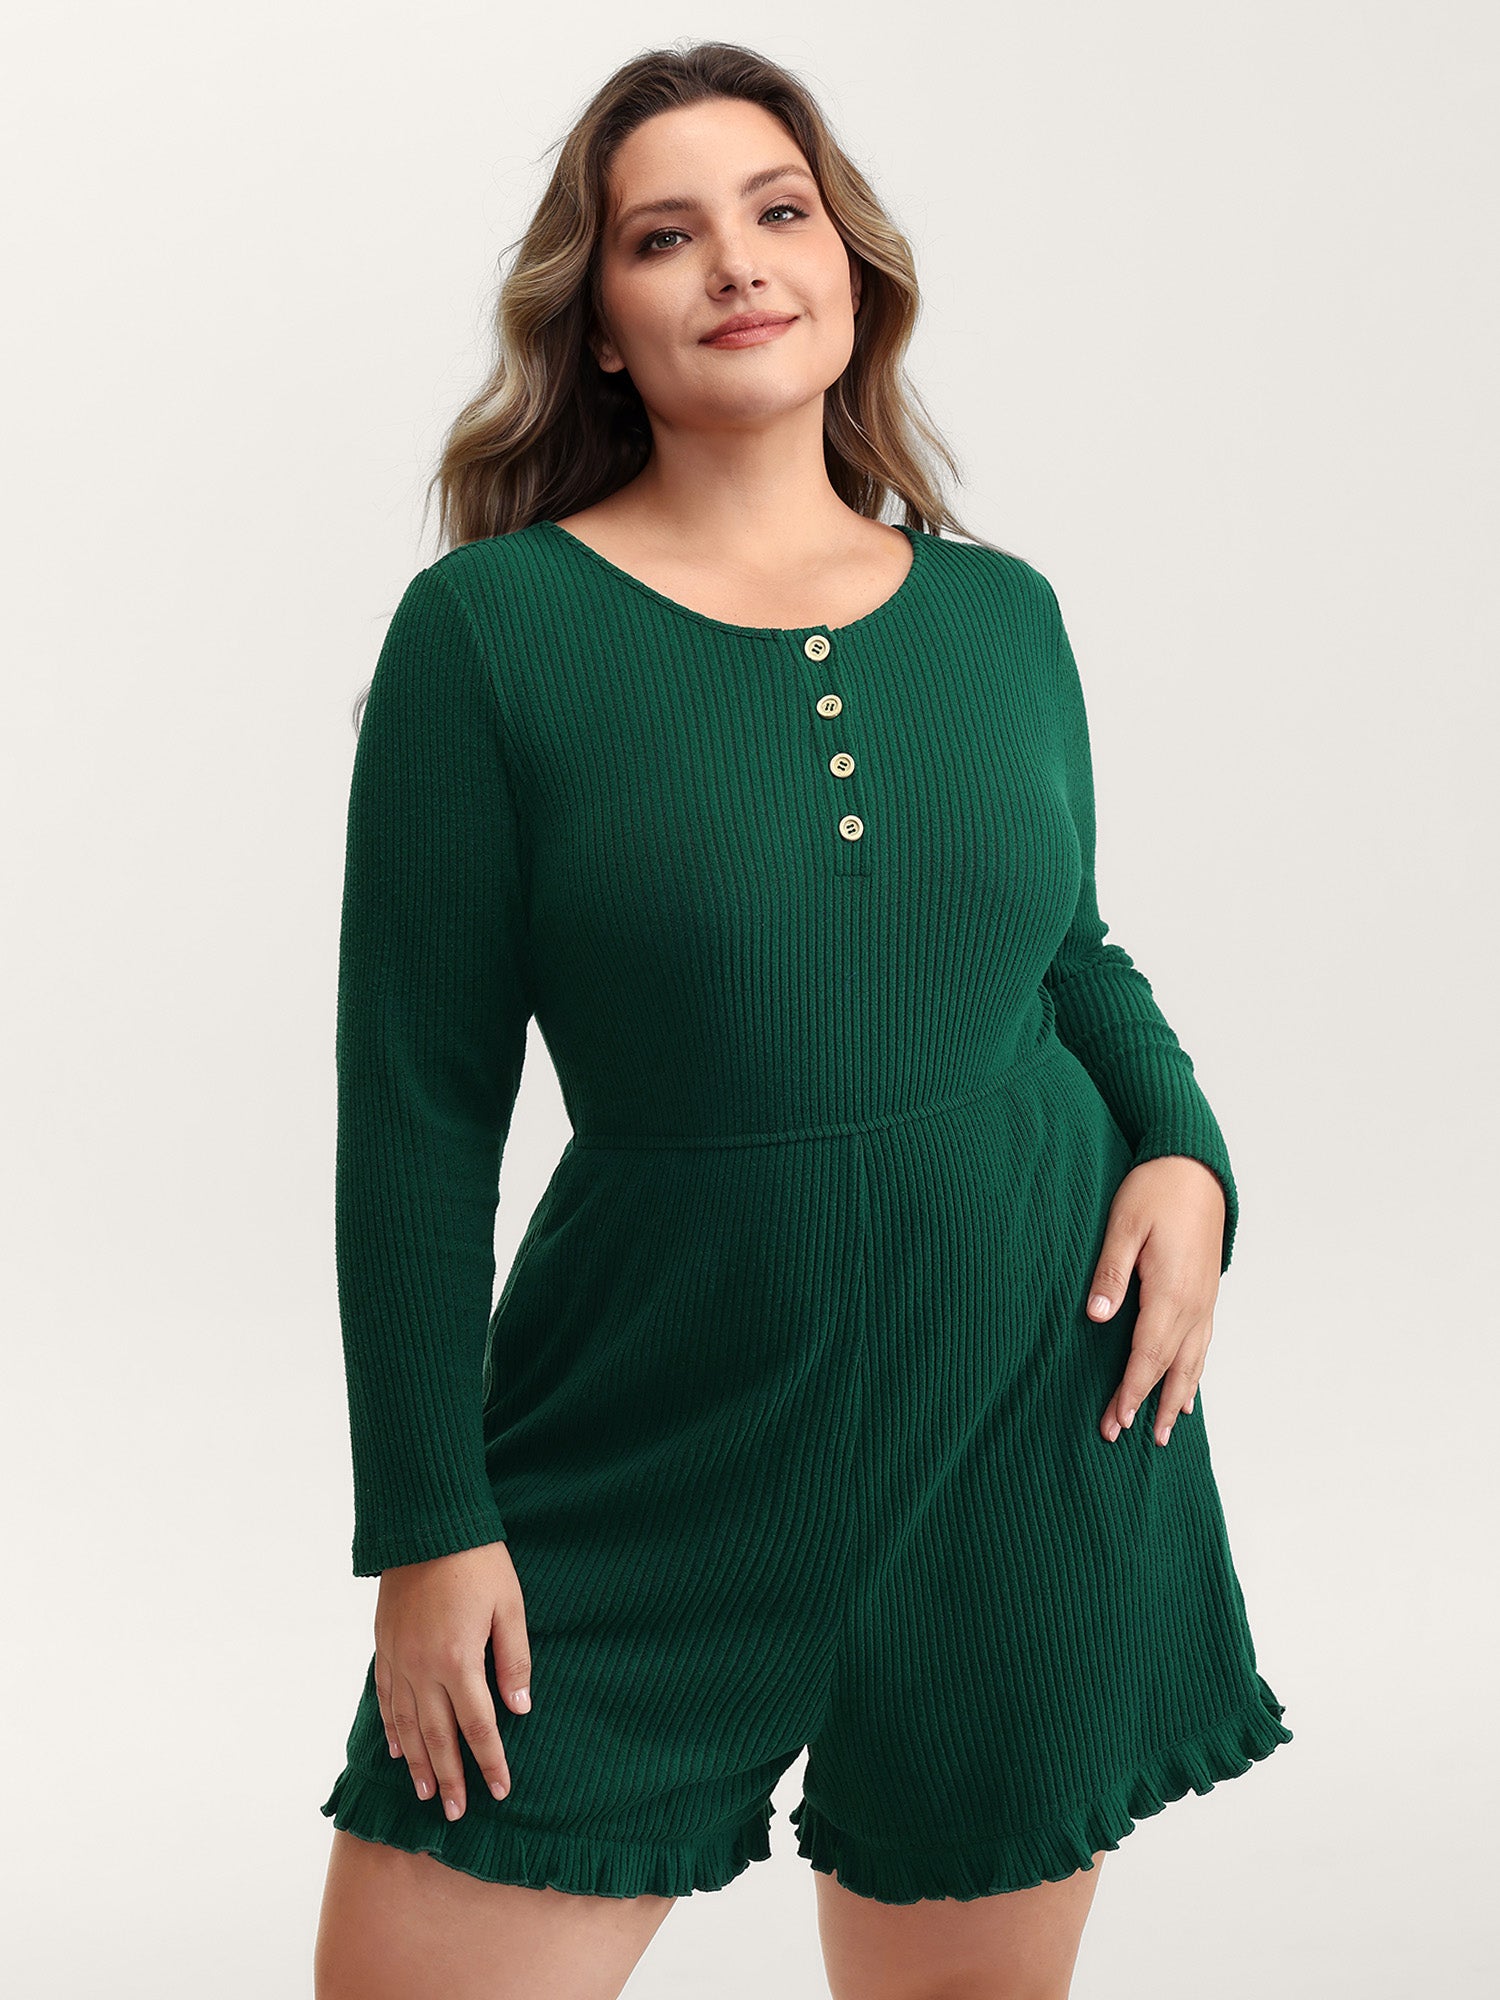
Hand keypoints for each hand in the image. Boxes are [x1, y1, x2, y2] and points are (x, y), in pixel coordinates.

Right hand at [372, 1539, 531, 1820]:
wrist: (426, 1524)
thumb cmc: (478, 1561)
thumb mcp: (510, 1607)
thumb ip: (514, 1661)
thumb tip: (520, 1710)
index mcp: (459, 1661)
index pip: (477, 1727)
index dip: (490, 1761)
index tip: (500, 1790)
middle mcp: (424, 1669)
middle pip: (438, 1737)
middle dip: (450, 1778)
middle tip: (458, 1813)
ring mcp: (399, 1659)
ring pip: (407, 1726)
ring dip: (418, 1763)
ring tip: (426, 1793)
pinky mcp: (385, 1646)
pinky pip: (386, 1698)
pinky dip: (391, 1727)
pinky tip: (396, 1749)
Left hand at [1085, 1155, 1225, 1448]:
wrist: (1197, 1167)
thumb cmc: (1156, 1190)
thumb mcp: (1124, 1225)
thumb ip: (1111, 1272)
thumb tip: (1096, 1316)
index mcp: (1171, 1291)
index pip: (1148, 1355)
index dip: (1132, 1389)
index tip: (1117, 1420)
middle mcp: (1194, 1304)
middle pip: (1171, 1367)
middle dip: (1149, 1403)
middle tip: (1127, 1436)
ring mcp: (1205, 1300)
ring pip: (1193, 1361)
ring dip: (1177, 1397)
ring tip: (1164, 1430)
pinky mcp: (1207, 1292)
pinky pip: (1203, 1344)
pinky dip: (1194, 1372)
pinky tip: (1188, 1390)